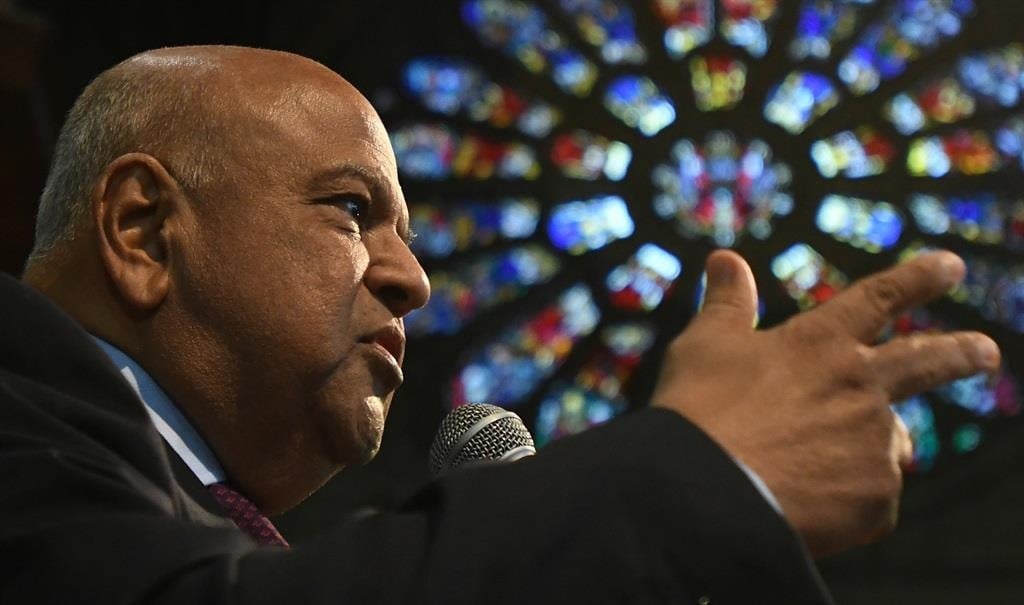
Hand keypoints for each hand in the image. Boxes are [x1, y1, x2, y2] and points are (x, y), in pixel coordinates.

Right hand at [651, 250, 999, 557]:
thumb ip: (726, 303)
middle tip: (986, 351)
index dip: (916, 278)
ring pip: (885, 442)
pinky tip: (805, 502)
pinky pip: (870, 497)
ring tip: (812, 464)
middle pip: (927, 362)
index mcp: (820, 344)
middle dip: (961, 353)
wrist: (703, 496)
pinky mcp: (877, 499)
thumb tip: (725, 259)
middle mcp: (861, 387)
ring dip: (865, 445)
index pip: (878, 298)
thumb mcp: (704, 346)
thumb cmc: (696, 412)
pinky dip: (844, 497)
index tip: (951, 264)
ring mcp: (874, 444)